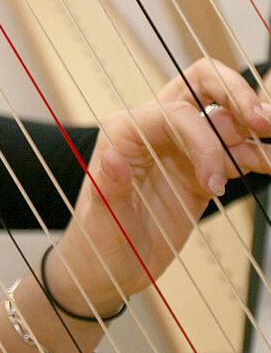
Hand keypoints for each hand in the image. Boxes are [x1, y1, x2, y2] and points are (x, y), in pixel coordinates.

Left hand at [52, 58, 270, 314]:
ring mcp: (181, 147)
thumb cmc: (97, 240)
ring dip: (257, 123)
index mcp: (125, 131)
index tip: (214, 186)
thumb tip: (112, 156)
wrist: (107, 267)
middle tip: (264, 122)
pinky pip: (238, 151)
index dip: (202, 141)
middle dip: (236, 93)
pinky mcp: (201, 171)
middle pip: (202, 85)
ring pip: (227, 117)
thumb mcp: (101, 218)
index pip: (175, 113)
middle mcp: (154, 129)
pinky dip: (262, 154)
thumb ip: (109, 187)